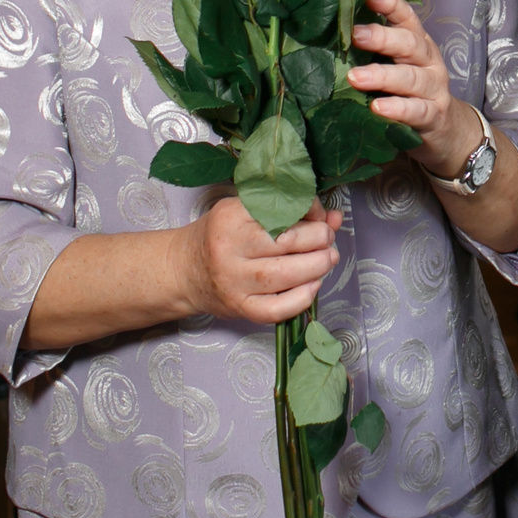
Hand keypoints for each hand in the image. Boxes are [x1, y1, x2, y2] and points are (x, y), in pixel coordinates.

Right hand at [179, 196, 341, 323]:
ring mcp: (233, 281)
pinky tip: (313, 285)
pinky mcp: (239, 308)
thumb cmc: (219, 236)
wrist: (183, 270)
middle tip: (327, 238)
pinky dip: (301, 298)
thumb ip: (291, 212)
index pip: (279, 208)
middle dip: (318, 239)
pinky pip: (275, 309)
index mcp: (230, 216)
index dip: (309, 210)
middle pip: (284, 242)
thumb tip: (334, 217)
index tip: (320, 214)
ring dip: (316, 266)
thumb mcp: (246, 212)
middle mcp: (228, 248)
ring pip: (283, 275)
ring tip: (328, 258)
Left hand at [347, 0, 477, 177]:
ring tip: (355, 77)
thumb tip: (329, 37)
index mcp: (417, 43)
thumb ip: (373, 52)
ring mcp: (434, 89)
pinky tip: (378, 108)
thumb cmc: (410, 92)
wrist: (445, 130)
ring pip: (411, 78)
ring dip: (382, 76)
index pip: (407, 18)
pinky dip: (397, 109)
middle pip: (409, 44)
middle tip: (355, 35)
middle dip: (382, 37)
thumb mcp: (397, 65)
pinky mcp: (434, 116)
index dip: (391, 5)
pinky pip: (416, 110)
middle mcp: (428, 61)